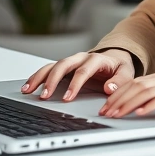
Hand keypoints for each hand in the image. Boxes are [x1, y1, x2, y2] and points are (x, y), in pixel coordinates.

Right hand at [20, 49, 134, 101]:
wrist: (115, 58)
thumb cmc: (119, 67)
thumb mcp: (126, 73)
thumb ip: (120, 81)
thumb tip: (110, 88)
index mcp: (96, 59)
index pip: (83, 71)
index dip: (75, 84)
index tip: (67, 98)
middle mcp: (80, 57)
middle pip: (62, 65)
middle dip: (52, 81)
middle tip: (44, 96)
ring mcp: (70, 61)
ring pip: (51, 66)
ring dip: (39, 77)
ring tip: (28, 90)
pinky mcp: (64, 66)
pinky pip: (48, 69)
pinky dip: (37, 77)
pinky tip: (28, 86)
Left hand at [99, 70, 154, 119]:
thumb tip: (136, 109)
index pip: (133, 84)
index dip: (117, 96)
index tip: (105, 108)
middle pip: (136, 86)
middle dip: (118, 100)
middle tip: (105, 113)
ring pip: (146, 92)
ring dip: (129, 104)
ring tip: (117, 114)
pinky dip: (150, 105)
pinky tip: (140, 112)